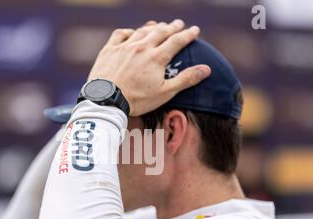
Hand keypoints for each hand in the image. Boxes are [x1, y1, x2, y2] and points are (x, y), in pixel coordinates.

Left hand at [87, 20, 210, 116]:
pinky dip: (129, 32)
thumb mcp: (165, 93)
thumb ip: (186, 79)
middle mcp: (141, 47)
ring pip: (142, 31)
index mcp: (157, 57)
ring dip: (153, 27)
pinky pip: (120, 34)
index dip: (188, 34)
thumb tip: (206, 69)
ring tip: (159, 25)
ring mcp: (124, 47)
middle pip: (160, 32)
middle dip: (172, 27)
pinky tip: (132, 33)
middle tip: (178, 24)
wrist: (106, 101)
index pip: (177, 41)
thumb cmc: (137, 100)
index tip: (195, 30)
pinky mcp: (109, 50)